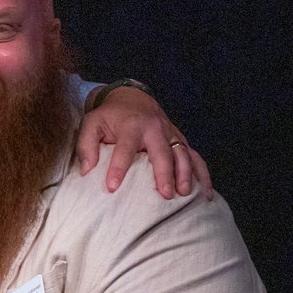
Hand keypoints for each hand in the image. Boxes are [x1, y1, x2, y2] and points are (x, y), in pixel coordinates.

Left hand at [77, 85, 212, 199]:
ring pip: (183, 154)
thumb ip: (86, 145)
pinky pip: (195, 157)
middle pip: (162, 152)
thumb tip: (87, 170)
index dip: (118, 168)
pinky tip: (206, 193)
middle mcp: (155, 129)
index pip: (125, 148)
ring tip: (185, 194)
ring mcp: (171, 134)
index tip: (112, 187)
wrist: (131, 98)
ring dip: (186, 174)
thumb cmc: (109, 116)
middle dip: (164, 173)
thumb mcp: (91, 124)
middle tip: (165, 194)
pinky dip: (202, 174)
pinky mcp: (180, 140)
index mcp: (131, 125)